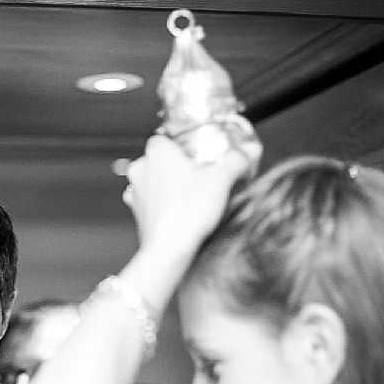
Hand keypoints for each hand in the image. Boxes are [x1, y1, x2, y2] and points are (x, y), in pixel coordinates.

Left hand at [125, 133, 250, 253]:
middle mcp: (141, 170)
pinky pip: (149, 203)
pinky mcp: (136, 214)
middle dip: (174, 166)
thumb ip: (236, 161)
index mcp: (157, 152)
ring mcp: (134, 193)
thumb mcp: (222, 179)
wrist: (170, 247)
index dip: (179, 144)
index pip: (163, 137)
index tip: (194, 151)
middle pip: (157, 160)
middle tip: (196, 174)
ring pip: (151, 182)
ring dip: (166, 186)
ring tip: (190, 194)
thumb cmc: (189, 210)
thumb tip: (248, 151)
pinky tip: (178, 211)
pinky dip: (161, 205)